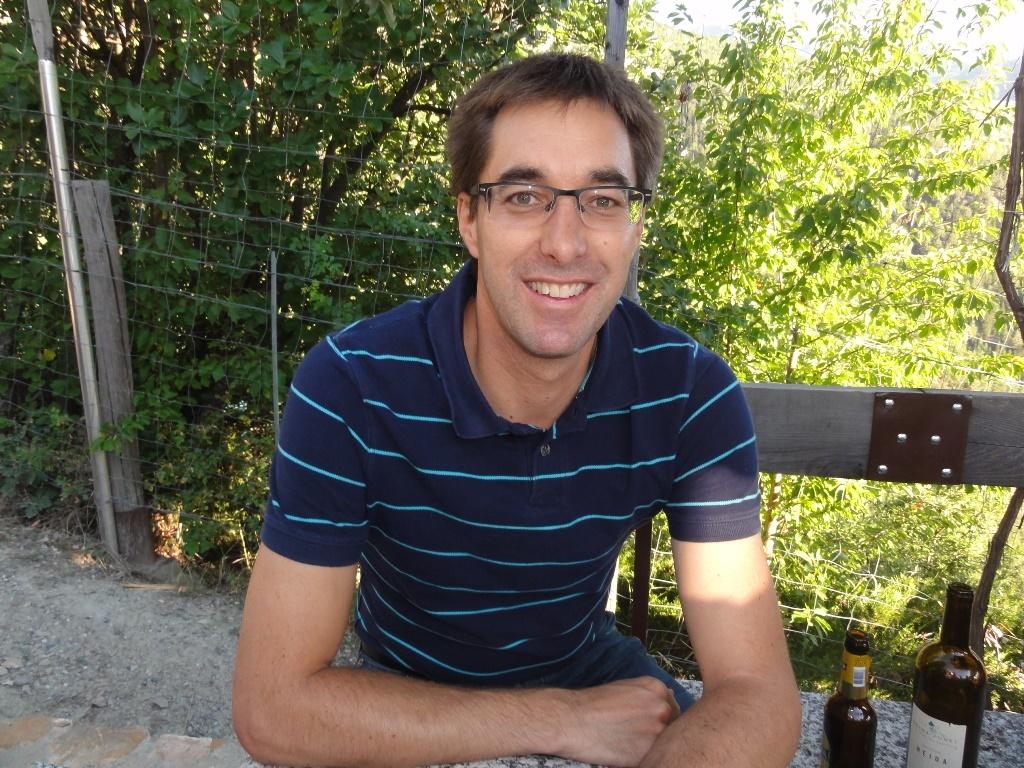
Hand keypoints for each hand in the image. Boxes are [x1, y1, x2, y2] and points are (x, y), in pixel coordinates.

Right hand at [556, 677, 679, 767]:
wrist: (571, 720)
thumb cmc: (593, 704)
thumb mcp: (625, 687)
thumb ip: (649, 694)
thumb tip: (667, 700)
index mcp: (657, 689)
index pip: (674, 709)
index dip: (661, 720)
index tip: (647, 724)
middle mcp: (661, 708)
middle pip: (671, 726)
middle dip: (657, 732)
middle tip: (635, 734)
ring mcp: (656, 731)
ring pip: (662, 744)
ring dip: (650, 746)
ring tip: (626, 742)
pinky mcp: (646, 753)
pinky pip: (651, 758)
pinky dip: (639, 758)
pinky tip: (622, 751)